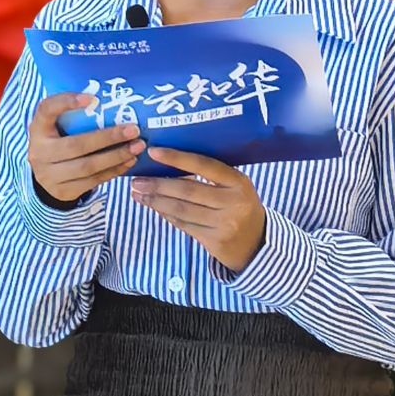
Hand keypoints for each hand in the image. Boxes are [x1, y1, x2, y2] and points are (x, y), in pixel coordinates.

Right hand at [28, 93, 146, 202]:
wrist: (44, 178)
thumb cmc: (58, 142)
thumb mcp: (57, 127)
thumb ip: (74, 117)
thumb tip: (113, 102)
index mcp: (38, 129)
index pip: (46, 110)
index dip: (66, 102)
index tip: (92, 98)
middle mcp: (40, 152)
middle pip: (75, 145)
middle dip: (107, 137)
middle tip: (133, 129)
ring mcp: (50, 175)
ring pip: (87, 166)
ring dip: (116, 156)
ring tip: (137, 147)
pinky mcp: (63, 191)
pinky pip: (93, 181)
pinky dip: (114, 170)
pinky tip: (129, 161)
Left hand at [130, 146, 266, 272]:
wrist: (257, 243)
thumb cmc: (240, 207)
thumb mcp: (235, 187)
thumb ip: (212, 176)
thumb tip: (170, 162)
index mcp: (238, 181)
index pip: (204, 165)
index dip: (177, 158)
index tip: (153, 152)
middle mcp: (233, 202)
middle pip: (187, 190)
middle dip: (158, 185)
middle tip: (137, 181)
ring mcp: (224, 223)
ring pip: (182, 209)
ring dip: (156, 202)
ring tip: (139, 195)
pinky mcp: (215, 241)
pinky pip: (184, 225)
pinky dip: (166, 215)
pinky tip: (155, 208)